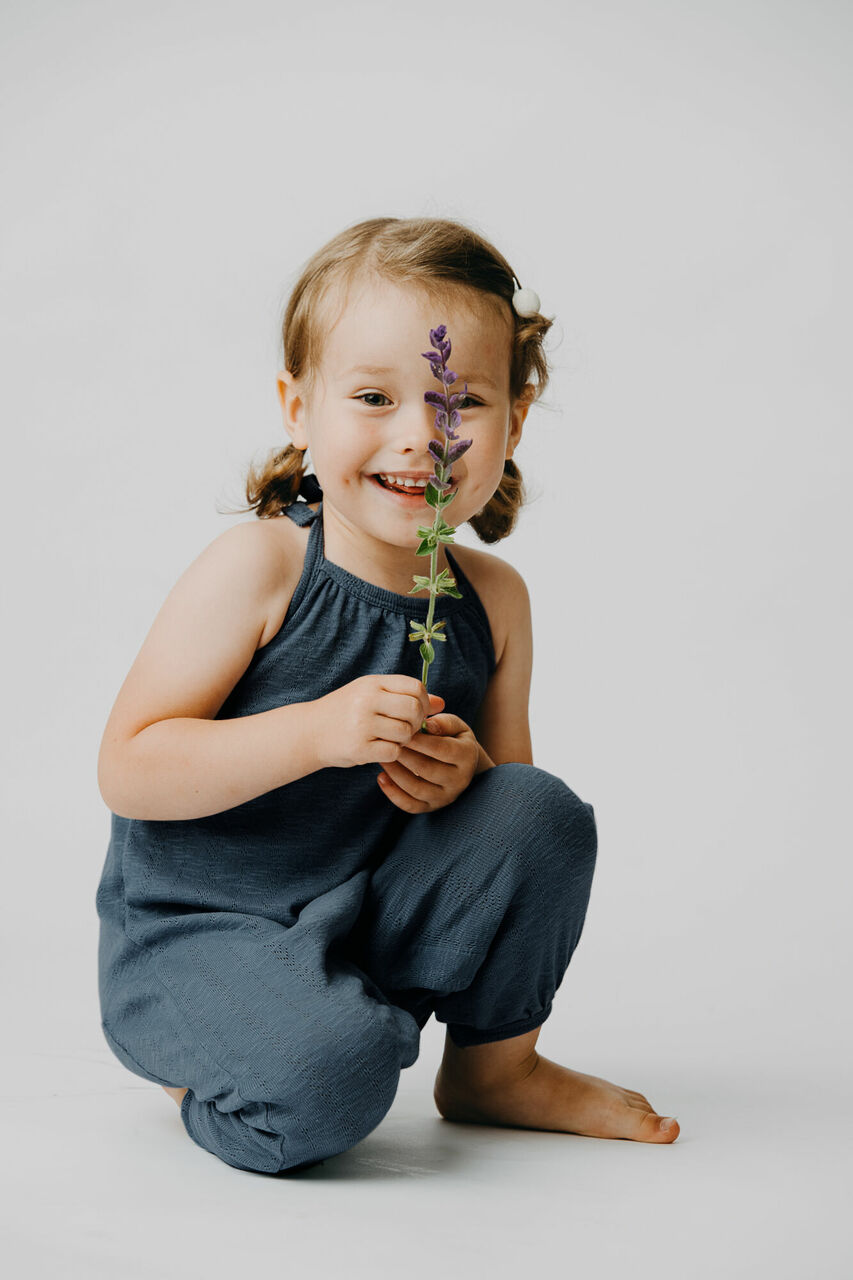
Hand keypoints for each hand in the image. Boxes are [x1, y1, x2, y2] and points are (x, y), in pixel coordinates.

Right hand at [313, 674, 445, 768]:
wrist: (309, 731)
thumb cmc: (345, 711)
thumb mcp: (371, 694)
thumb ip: (404, 696)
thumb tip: (442, 703)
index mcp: (372, 683)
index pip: (415, 688)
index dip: (423, 702)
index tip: (416, 711)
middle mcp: (367, 700)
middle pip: (413, 710)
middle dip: (416, 723)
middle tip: (406, 728)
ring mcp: (362, 724)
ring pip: (405, 733)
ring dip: (404, 740)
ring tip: (390, 738)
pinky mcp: (359, 747)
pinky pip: (393, 751)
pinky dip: (393, 753)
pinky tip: (381, 749)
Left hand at [376, 713, 478, 812]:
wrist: (459, 764)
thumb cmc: (452, 737)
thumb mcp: (454, 725)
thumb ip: (443, 722)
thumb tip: (427, 725)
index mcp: (467, 756)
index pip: (442, 749)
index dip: (419, 741)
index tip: (401, 731)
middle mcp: (460, 780)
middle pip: (427, 770)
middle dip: (404, 755)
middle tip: (386, 743)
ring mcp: (446, 797)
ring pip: (417, 789)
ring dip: (395, 773)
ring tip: (382, 757)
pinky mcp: (431, 807)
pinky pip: (410, 805)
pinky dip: (393, 793)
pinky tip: (381, 777)